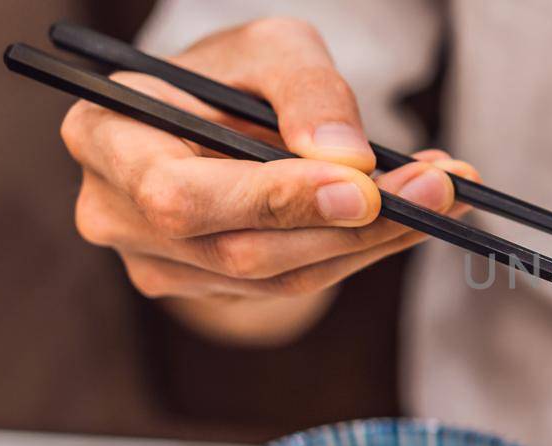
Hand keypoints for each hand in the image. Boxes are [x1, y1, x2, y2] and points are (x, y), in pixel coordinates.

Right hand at [60, 18, 477, 300]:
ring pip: (280, 277)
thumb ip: (307, 90)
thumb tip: (347, 158)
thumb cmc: (235, 73)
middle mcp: (116, 215)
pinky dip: (364, 248)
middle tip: (440, 188)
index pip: (179, 196)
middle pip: (239, 250)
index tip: (362, 186)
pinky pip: (296, 284)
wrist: (220, 113)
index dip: (272, 200)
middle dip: (351, 224)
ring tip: (446, 192)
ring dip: (376, 240)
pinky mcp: (212, 290)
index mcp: (105, 139)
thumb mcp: (272, 49)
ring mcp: (161, 265)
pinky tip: (415, 212)